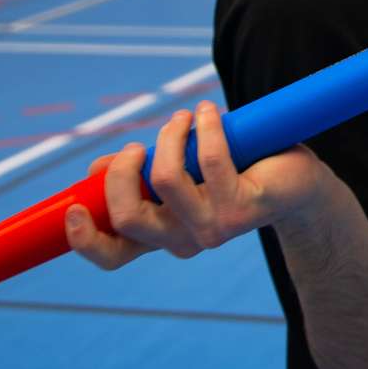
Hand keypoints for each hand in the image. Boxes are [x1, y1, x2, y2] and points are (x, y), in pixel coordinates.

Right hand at [65, 99, 324, 270]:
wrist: (296, 184)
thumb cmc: (233, 172)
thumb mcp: (179, 172)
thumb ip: (138, 175)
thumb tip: (95, 171)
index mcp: (160, 234)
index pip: (112, 255)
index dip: (84, 239)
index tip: (71, 206)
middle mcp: (182, 241)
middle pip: (128, 216)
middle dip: (122, 169)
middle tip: (140, 144)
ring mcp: (212, 230)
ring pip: (164, 180)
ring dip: (168, 136)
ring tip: (183, 118)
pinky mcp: (241, 208)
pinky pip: (209, 160)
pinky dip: (205, 126)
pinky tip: (210, 113)